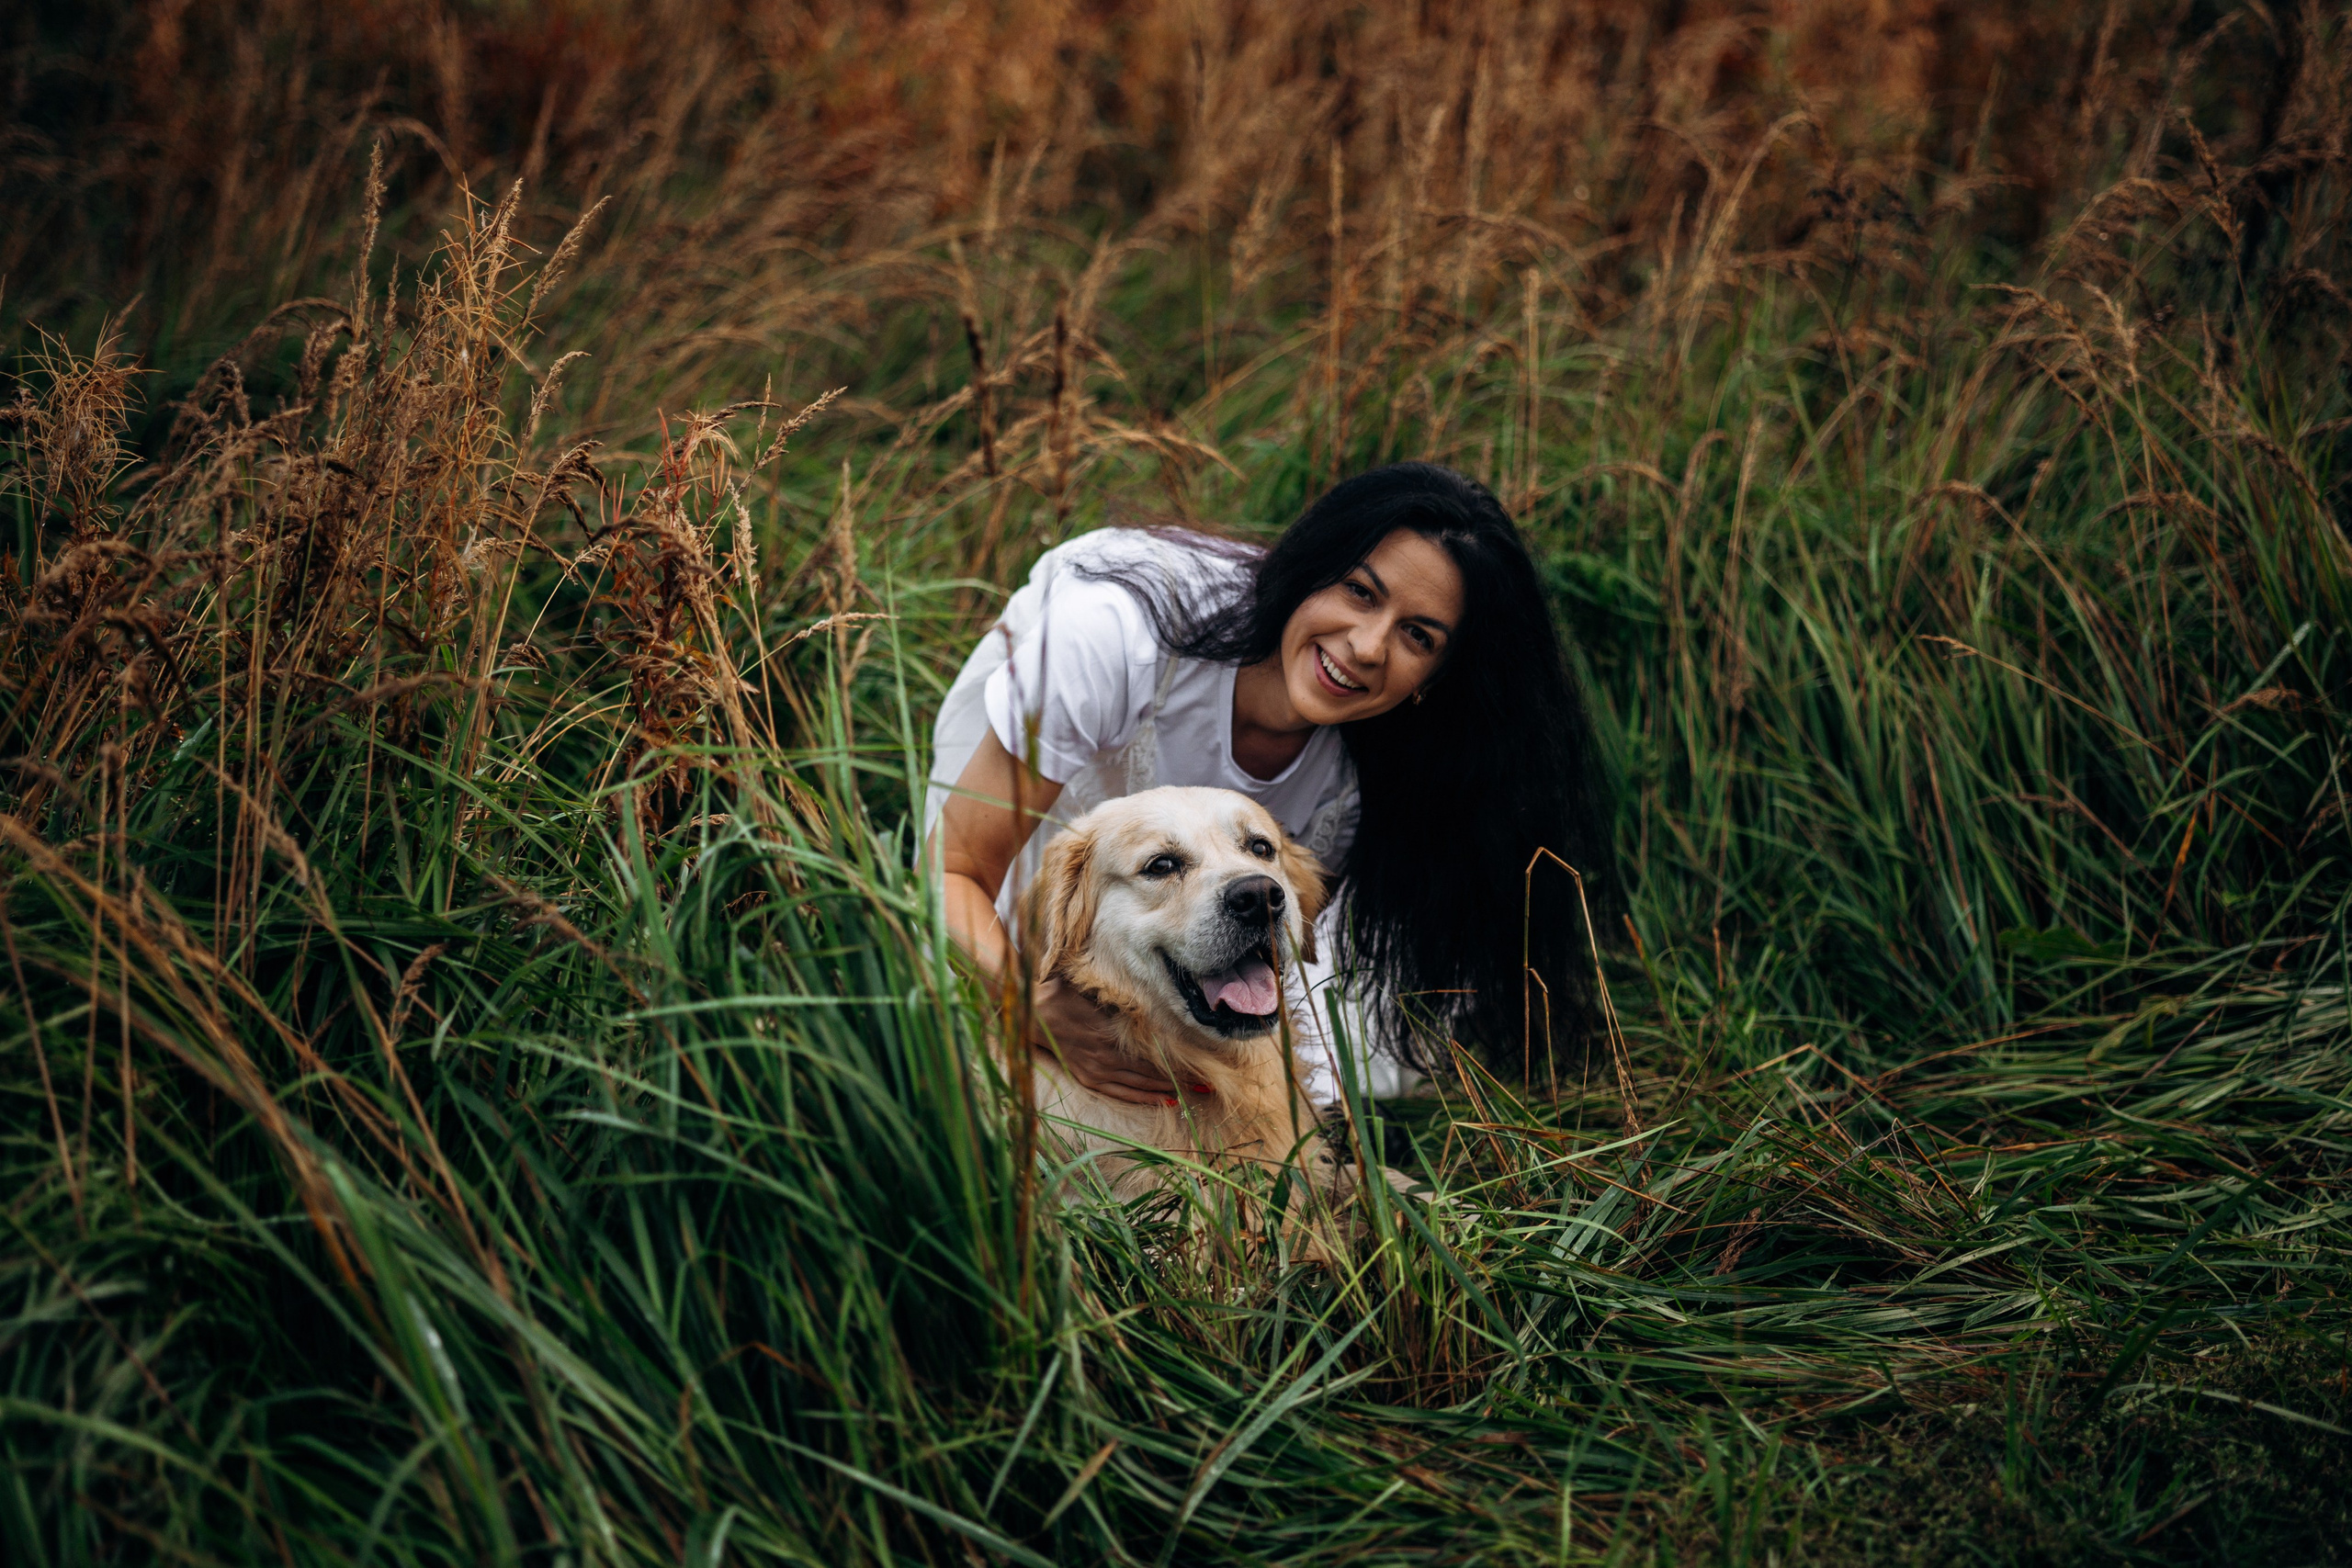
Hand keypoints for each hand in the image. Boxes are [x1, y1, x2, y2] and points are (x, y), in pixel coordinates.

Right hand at [1029, 975, 1206, 1106]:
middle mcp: (1108, 1057)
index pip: (1155, 1052)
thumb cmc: (1067, 994)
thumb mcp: (1098, 991)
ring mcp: (1098, 1071)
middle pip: (1154, 1072)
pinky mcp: (1089, 1078)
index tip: (1205, 1063)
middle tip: (1209, 1083)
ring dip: (1169, 1089)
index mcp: (1113, 1034)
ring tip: (1195, 1093)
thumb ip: (1124, 1001)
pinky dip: (1145, 1098)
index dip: (1180, 1060)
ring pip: (1141, 1085)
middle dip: (1182, 1078)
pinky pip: (1122, 1093)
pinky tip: (1165, 1100)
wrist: (1034, 1014)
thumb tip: (1155, 1003)